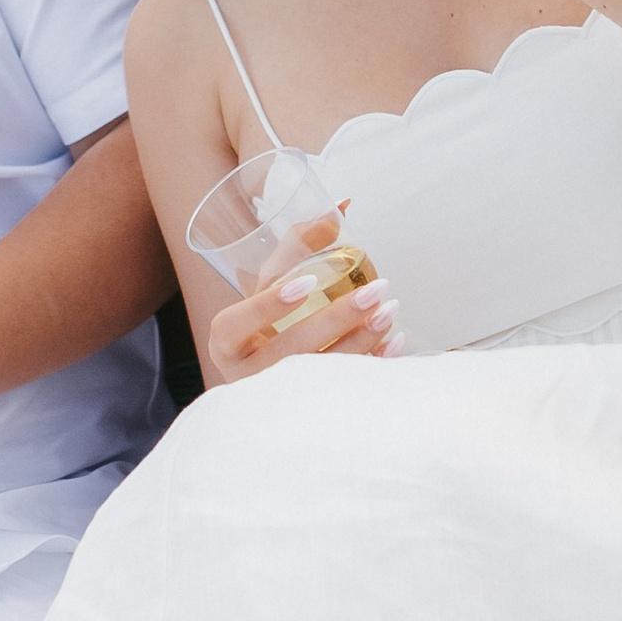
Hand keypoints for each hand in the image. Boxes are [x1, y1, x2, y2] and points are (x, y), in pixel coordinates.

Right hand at [204, 215, 398, 381]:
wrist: (268, 381)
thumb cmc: (267, 325)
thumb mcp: (268, 286)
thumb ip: (296, 245)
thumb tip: (341, 208)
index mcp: (226, 344)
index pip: (233, 325)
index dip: (268, 305)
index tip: (306, 282)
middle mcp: (247, 376)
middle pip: (290, 351)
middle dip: (338, 319)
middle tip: (376, 291)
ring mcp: (277, 400)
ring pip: (321, 375)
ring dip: (362, 341)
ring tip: (390, 311)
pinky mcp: (309, 412)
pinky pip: (345, 393)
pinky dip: (374, 366)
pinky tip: (395, 341)